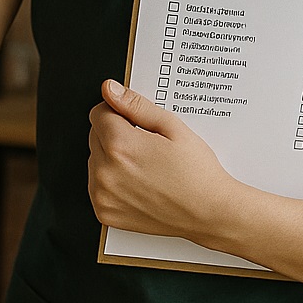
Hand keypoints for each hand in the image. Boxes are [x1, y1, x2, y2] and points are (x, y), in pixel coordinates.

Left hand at [88, 80, 235, 243]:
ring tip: (145, 168)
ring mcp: (103, 195)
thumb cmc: (196, 172)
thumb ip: (136, 105)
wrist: (208, 212)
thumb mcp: (172, 127)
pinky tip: (138, 184)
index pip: (99, 113)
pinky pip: (97, 186)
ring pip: (95, 161)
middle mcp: (106, 171)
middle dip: (115, 135)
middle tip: (147, 148)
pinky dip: (112, 182)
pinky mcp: (105, 212)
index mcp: (120, 145)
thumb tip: (110, 89)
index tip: (137, 124)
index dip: (120, 113)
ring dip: (111, 159)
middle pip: (95, 136)